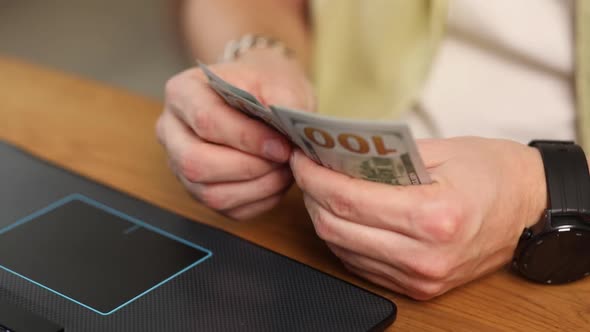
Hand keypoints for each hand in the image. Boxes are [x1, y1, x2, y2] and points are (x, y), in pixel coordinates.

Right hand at [157, 49, 313, 219]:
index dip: (247, 138)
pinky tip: (277, 181)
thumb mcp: (278, 78)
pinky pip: (226, 209)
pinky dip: (258, 200)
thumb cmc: (265, 84)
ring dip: (256, 187)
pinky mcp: (199, 190)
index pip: (206, 121)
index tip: (282, 145)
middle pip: (196, 163)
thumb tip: (288, 126)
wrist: (262, 94)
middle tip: (283, 159)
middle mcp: (171, 130)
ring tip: (284, 169)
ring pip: (210, 193)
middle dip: (248, 167)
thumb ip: (282, 99)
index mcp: (182, 92)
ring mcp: (180, 165)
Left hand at [290, 137, 546, 299]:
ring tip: (321, 189)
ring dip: (324, 218)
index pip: (348, 199)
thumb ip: (383, 156)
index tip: (301, 159)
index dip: (314, 177)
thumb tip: (336, 154)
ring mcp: (421, 277)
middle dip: (311, 196)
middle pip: (337, 229)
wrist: (529, 208)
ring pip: (343, 250)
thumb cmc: (491, 172)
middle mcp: (425, 255)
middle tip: (306, 171)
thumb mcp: (439, 150)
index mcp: (433, 215)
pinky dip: (344, 239)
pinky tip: (344, 216)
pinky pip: (362, 265)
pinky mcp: (419, 288)